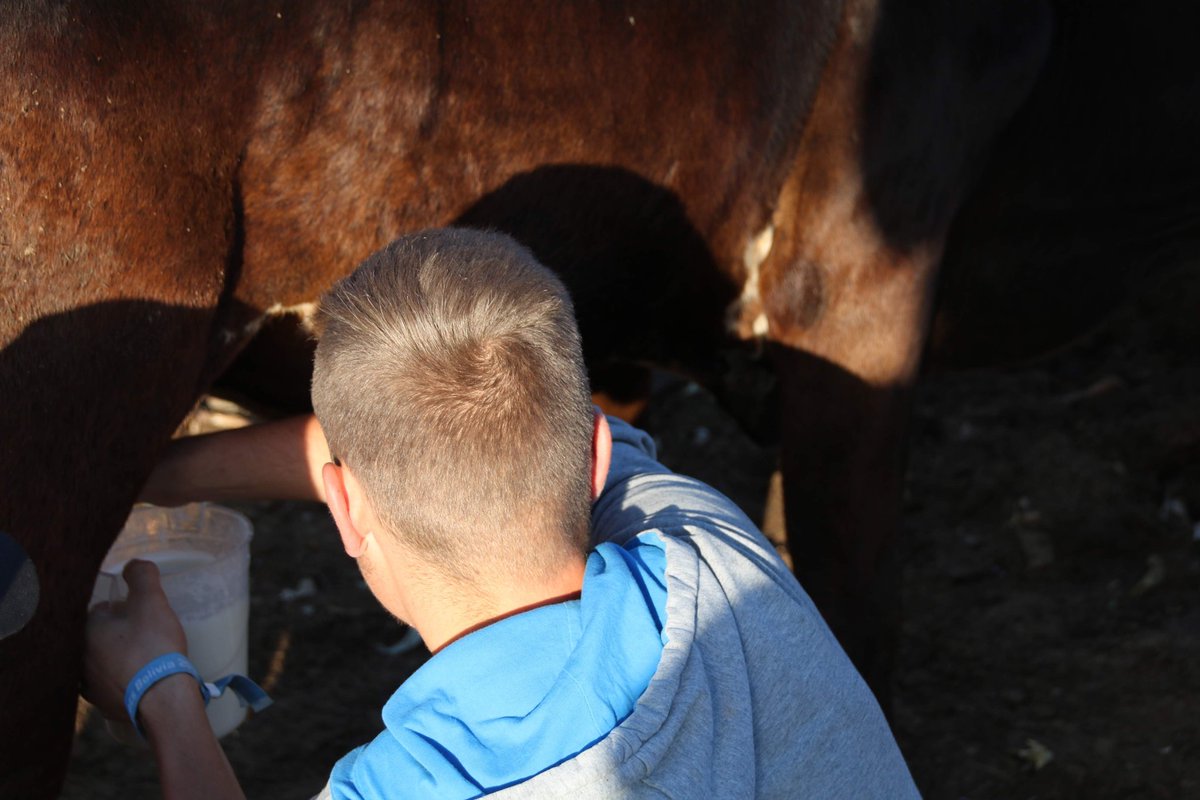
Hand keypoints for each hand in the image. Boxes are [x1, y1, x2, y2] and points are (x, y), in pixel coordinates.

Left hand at [83, 560, 187, 721]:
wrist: (162, 698)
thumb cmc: (153, 646)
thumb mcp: (152, 601)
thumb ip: (142, 575)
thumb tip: (133, 564)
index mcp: (85, 629)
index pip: (99, 609)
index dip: (120, 608)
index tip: (138, 612)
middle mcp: (77, 656)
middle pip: (96, 635)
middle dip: (114, 633)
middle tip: (142, 634)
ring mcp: (86, 683)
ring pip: (99, 660)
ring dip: (114, 656)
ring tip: (141, 657)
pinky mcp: (99, 702)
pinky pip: (106, 683)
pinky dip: (118, 679)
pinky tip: (136, 678)